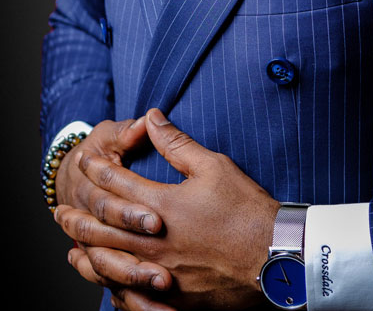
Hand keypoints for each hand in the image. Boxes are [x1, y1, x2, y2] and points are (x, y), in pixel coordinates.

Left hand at [57, 109, 278, 309]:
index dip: (100, 168)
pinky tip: (104, 278)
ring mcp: (160, 272)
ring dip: (87, 250)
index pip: (118, 183)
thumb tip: (152, 117)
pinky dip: (110, 283)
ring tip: (71, 244)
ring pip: (110, 263)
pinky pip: (129, 293)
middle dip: (80, 214)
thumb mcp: (213, 166)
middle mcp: (153, 241)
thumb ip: (176, 143)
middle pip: (104, 227)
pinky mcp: (171, 297)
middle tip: (61, 209)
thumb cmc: (245, 209)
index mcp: (162, 205)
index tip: (86, 160)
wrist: (273, 257)